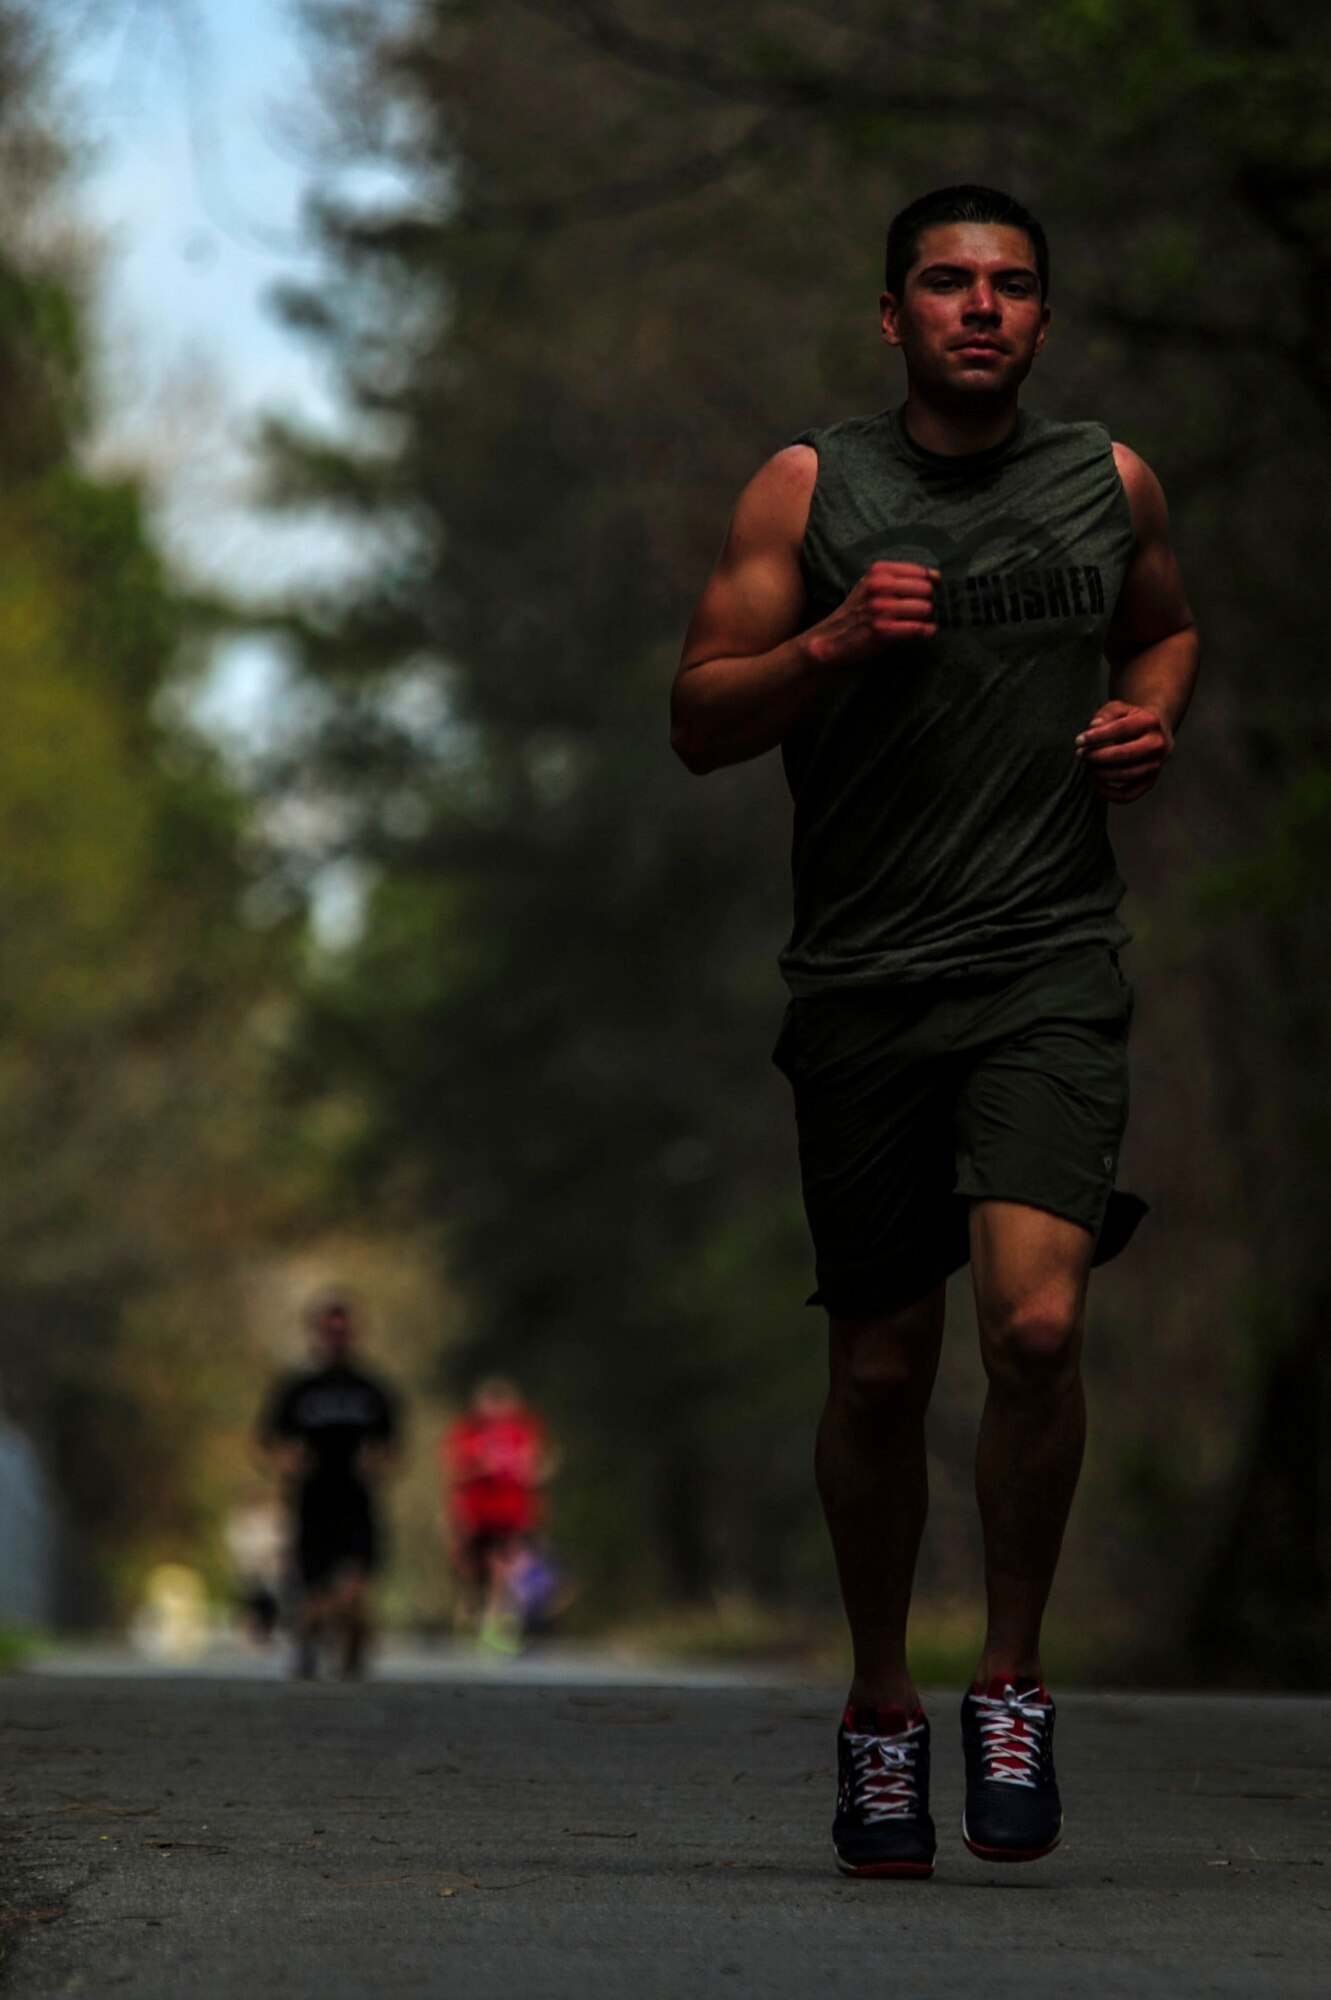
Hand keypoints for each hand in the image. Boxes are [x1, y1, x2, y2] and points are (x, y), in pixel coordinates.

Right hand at [807, 561, 937, 668]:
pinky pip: (919, 629)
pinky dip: (926, 632)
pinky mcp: (884, 630)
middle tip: (918, 612)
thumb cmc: (856, 612)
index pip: (921, 572)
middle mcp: (880, 586)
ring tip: (916, 623)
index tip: (927, 594)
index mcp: (879, 571)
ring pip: (925, 609)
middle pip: (926, 590)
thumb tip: (936, 577)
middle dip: (927, 602)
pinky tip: (922, 633)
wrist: (831, 639)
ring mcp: (882, 608)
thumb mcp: (871, 585)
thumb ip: (899, 578)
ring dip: (926, 619)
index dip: (930, 585)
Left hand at [1075, 700, 1172, 801]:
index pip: (1121, 729)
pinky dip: (1110, 794)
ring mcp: (1156, 765)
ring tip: (1089, 767)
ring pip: (1127, 775)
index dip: (1097, 736)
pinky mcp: (1150, 781)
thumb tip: (1094, 727)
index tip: (1079, 741)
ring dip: (1102, 774)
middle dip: (1098, 756)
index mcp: (1150, 721)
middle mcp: (1157, 744)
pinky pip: (1129, 795)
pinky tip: (1097, 784)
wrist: (1155, 732)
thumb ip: (1105, 714)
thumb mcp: (1119, 709)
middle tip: (1081, 755)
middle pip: (1125, 754)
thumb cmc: (1131, 719)